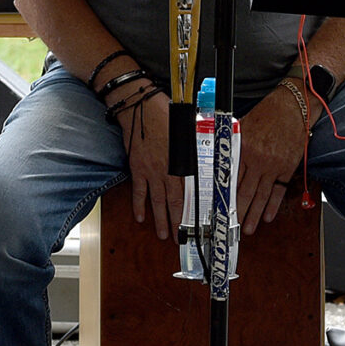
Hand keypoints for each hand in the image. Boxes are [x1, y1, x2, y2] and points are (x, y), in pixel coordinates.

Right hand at [118, 89, 187, 239]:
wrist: (140, 107)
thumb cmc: (167, 115)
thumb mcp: (189, 131)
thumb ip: (196, 150)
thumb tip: (207, 159)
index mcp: (182, 164)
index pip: (190, 195)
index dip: (193, 212)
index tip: (197, 225)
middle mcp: (167, 171)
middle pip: (174, 203)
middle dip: (177, 223)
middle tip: (180, 238)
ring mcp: (150, 171)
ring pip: (156, 201)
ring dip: (160, 220)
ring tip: (163, 234)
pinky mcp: (137, 168)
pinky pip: (139, 191)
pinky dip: (139, 205)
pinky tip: (140, 217)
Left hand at [234, 83, 308, 238]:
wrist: (293, 106)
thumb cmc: (268, 113)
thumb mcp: (245, 126)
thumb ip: (234, 145)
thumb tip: (223, 161)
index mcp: (244, 148)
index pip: (231, 178)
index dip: (224, 195)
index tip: (219, 208)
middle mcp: (258, 160)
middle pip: (245, 191)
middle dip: (237, 212)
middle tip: (231, 226)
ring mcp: (274, 165)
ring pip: (261, 195)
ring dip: (254, 214)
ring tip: (247, 228)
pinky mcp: (287, 167)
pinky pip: (279, 190)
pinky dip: (273, 205)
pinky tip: (267, 216)